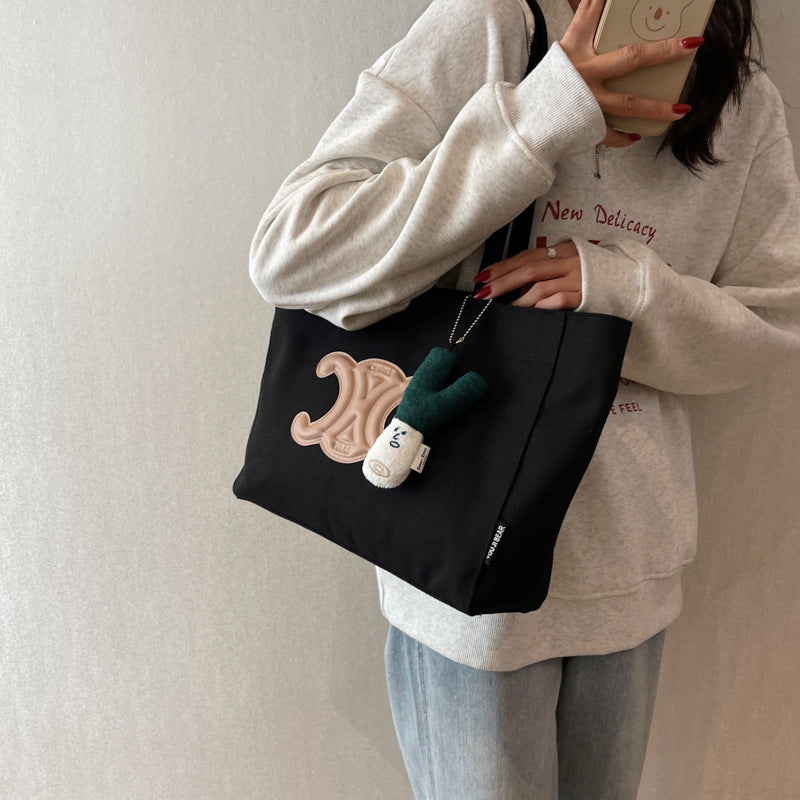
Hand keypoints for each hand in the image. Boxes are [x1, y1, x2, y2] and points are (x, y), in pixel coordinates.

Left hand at [472, 242, 581, 309]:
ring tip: (505, 309)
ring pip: (540, 287)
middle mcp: (568, 262)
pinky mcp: (585, 296)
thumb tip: (514, 287)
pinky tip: (528, 313)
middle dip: (503, 281)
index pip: (527, 256)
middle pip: (529, 269)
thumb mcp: (568, 264)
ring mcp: (577, 279)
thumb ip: (544, 271)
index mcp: (562, 250)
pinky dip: (540, 307)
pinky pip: (557, 301)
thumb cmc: (592, 274)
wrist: (630, 281)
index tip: (483, 276)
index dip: (503, 266)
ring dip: (518, 300)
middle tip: (484, 293)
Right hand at [560, 0, 702, 147]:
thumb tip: (602, 3)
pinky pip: (609, 134)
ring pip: (629, 104)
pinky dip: (624, 137)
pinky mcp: (585, 126)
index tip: (630, 5)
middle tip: (691, 46)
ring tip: (681, 108)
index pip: (593, 14)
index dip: (608, 2)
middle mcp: (584, 74)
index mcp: (577, 50)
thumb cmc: (549, 83)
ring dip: (657, 108)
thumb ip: (586, 23)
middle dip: (663, 51)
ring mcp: (587, 103)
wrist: (524, 122)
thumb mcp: (566, 49)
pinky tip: (638, 134)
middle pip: (631, 59)